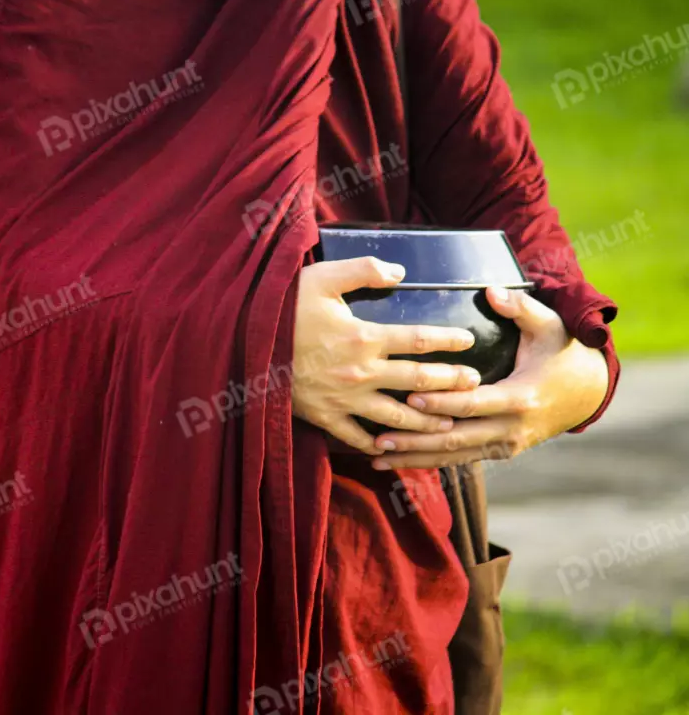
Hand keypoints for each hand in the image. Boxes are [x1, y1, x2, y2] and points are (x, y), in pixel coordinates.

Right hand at [292, 257, 481, 454]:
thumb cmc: (283, 308)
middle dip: (450, 383)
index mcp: (365, 337)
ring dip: (426, 422)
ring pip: (396, 416)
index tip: (468, 340)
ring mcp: (344, 399)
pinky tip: (392, 448)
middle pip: (417, 380)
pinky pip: (356, 437)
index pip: (418, 340)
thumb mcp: (321, 278)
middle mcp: (361, 372)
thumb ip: (362, 271)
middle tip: (475, 385)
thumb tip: (399, 272)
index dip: (447, 340)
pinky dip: (376, 445)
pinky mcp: (324, 416)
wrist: (245, 345)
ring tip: (448, 425)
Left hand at [370, 287, 608, 468]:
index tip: (410, 400)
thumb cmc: (563, 353)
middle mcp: (511, 428)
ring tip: (377, 456)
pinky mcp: (499, 452)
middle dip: (416, 440)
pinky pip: (460, 459)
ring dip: (415, 457)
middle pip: (457, 437)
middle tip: (379, 438)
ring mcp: (505, 444)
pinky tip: (398, 461)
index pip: (474, 404)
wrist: (588, 394)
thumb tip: (492, 291)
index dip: (442, 403)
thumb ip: (521, 308)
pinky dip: (429, 460)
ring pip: (454, 455)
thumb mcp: (550, 327)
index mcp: (521, 397)